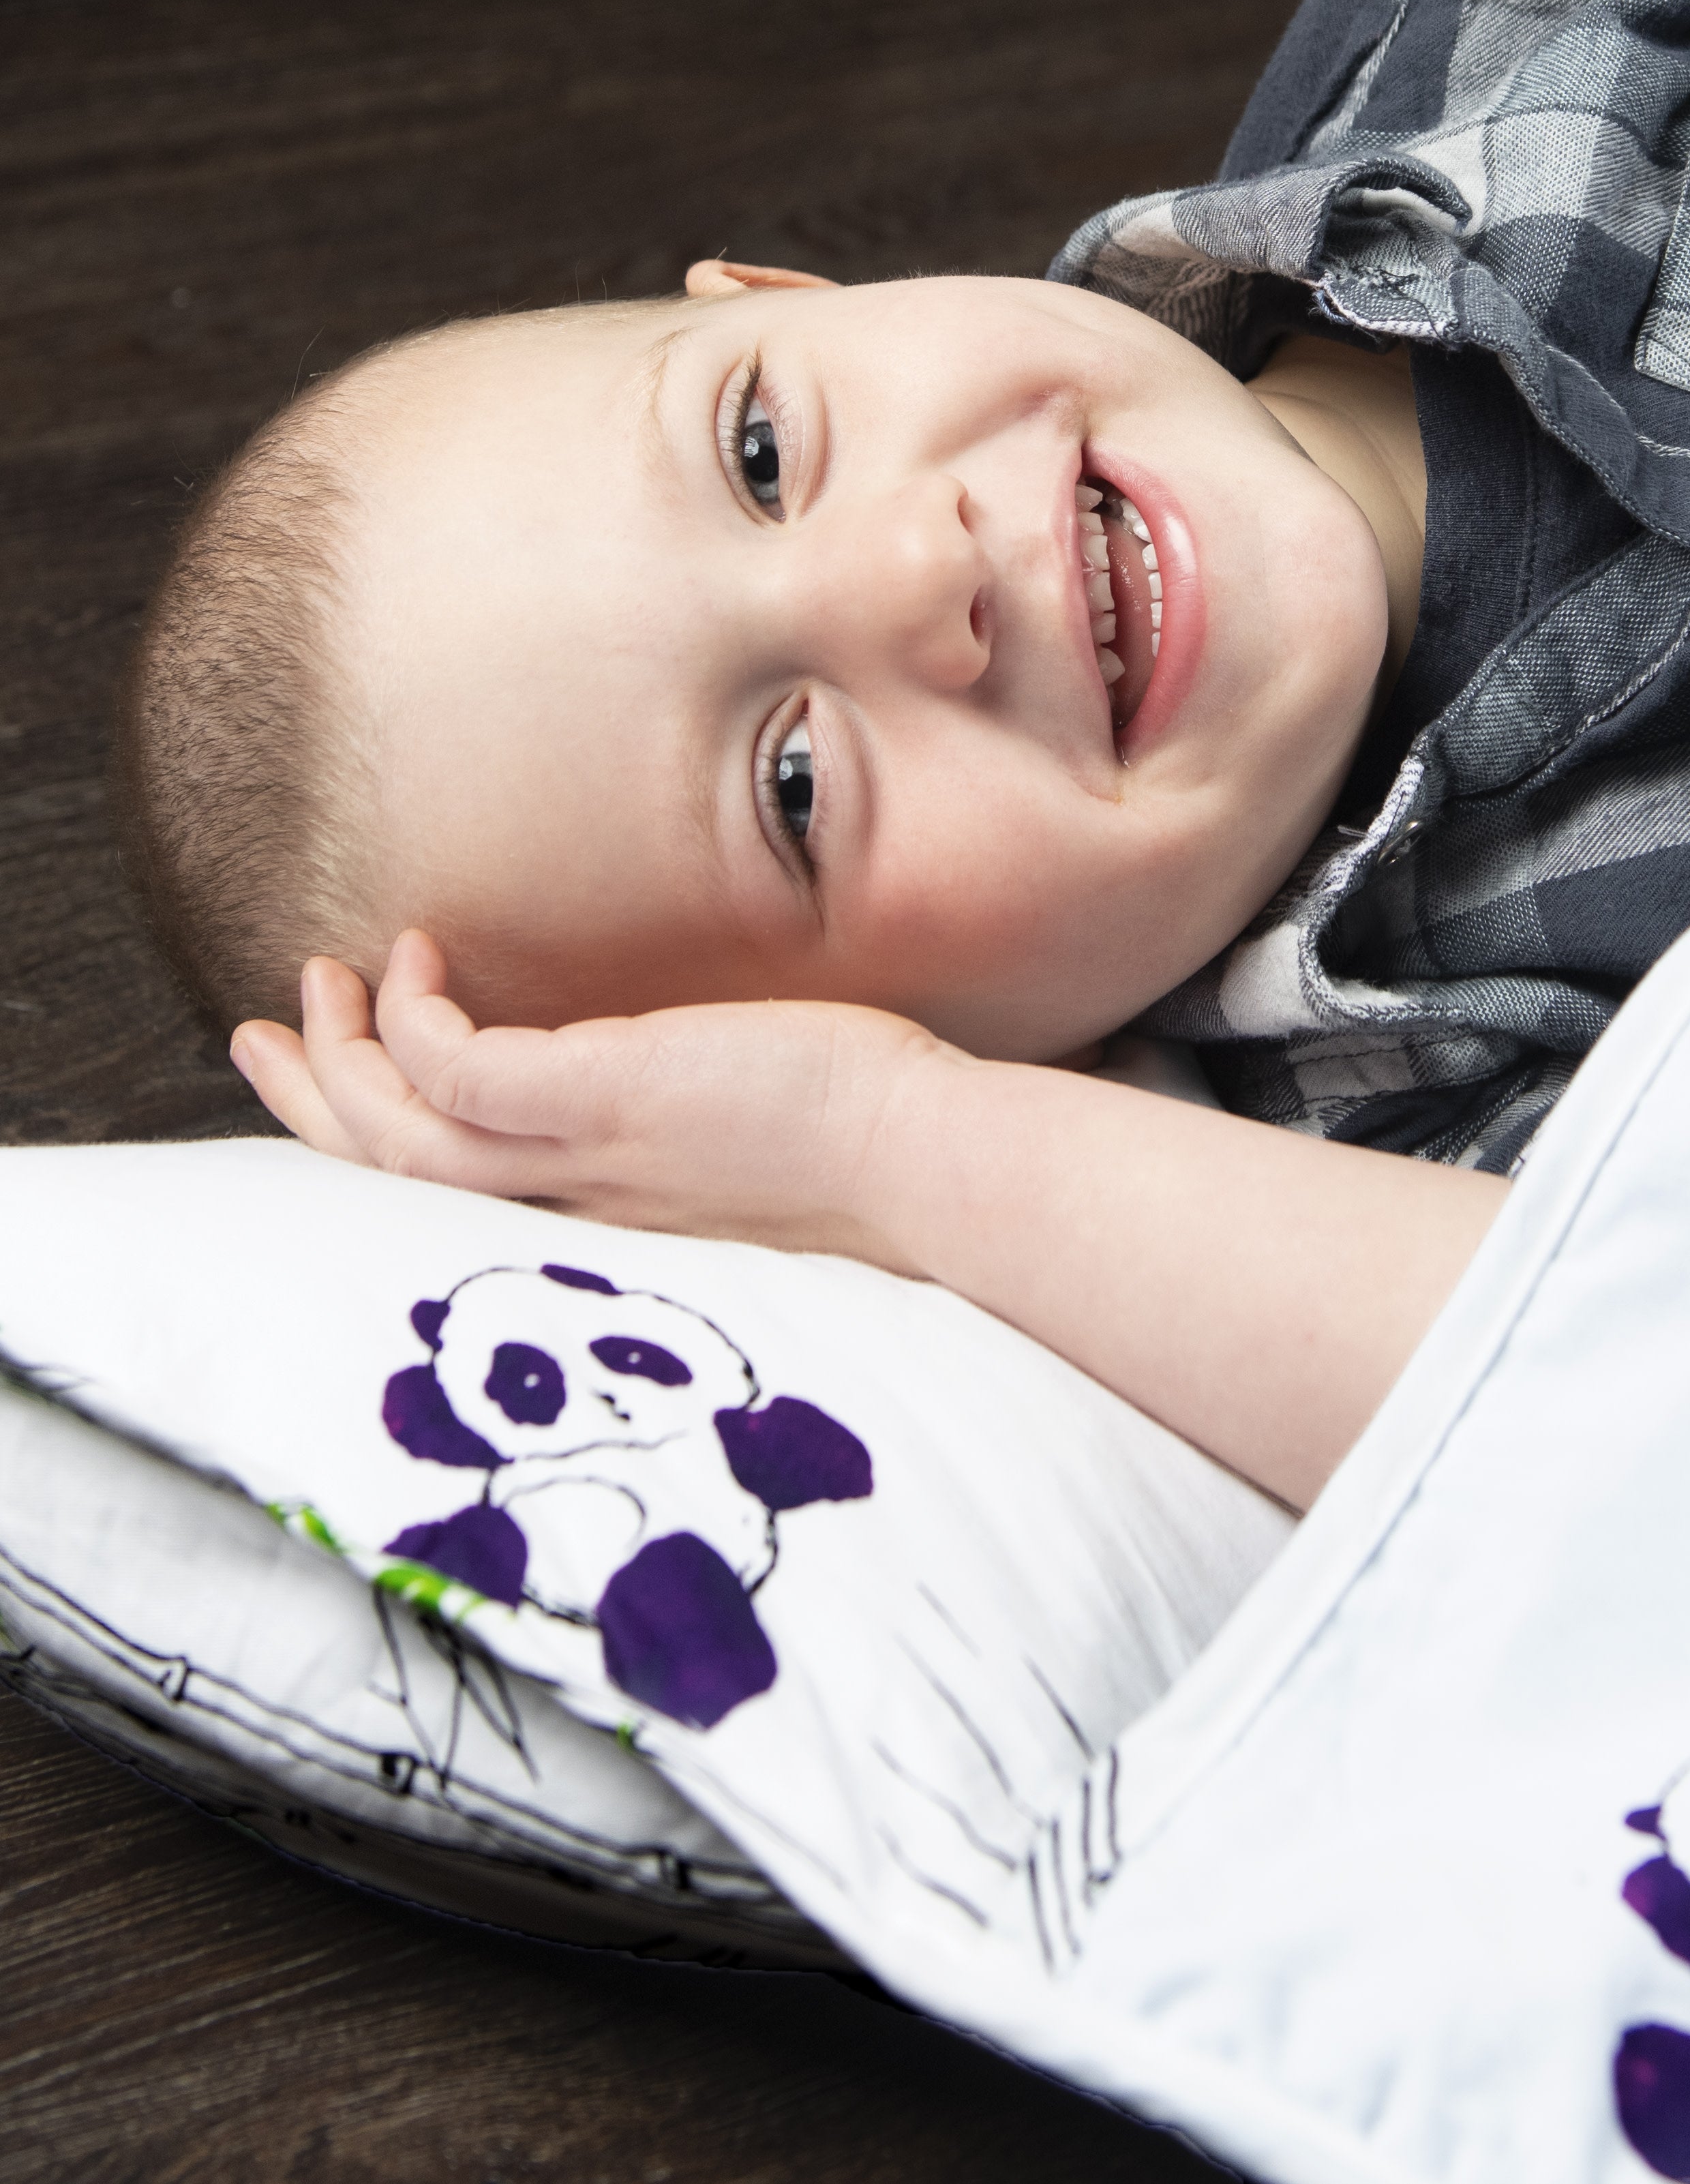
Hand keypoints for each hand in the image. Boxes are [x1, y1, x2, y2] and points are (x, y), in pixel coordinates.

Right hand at [231, 931, 949, 1265]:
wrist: (934, 1173)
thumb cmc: (873, 1158)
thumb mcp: (749, 1156)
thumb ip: (689, 1139)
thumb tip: (686, 1090)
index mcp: (605, 1228)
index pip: (458, 1207)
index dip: (383, 1148)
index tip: (350, 1083)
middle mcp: (577, 1209)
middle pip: (394, 1180)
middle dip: (314, 1106)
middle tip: (261, 1035)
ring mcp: (585, 1159)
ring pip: (398, 1134)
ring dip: (337, 1059)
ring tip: (317, 983)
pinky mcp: (606, 1100)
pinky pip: (456, 1067)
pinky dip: (415, 1018)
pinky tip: (421, 957)